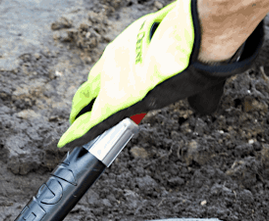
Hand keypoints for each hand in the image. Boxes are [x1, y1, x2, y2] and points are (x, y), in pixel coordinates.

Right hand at [57, 0, 263, 148]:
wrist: (199, 30)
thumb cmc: (195, 67)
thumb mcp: (195, 95)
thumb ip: (194, 105)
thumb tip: (203, 106)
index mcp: (121, 102)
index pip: (90, 124)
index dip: (75, 136)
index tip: (65, 143)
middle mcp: (112, 80)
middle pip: (85, 97)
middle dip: (79, 110)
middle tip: (77, 117)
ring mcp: (117, 56)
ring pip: (97, 74)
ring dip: (95, 85)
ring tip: (99, 92)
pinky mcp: (127, 37)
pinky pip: (113, 55)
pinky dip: (113, 65)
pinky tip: (124, 65)